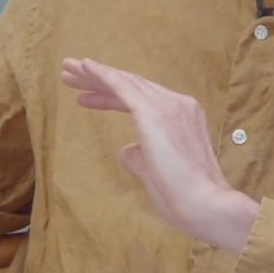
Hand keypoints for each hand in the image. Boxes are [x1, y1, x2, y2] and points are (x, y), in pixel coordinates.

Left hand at [61, 58, 257, 252]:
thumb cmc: (184, 197)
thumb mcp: (158, 172)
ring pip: (126, 82)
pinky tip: (85, 67)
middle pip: (132, 85)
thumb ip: (141, 156)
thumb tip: (127, 150)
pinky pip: (123, 86)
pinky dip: (104, 75)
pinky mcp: (154, 112)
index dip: (111, 97)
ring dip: (95, 75)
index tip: (87, 97)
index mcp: (183, 117)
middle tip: (72, 73)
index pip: (142, 100)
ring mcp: (168, 105)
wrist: (205, 205)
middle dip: (100, 80)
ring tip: (68, 70)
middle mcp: (178, 104)